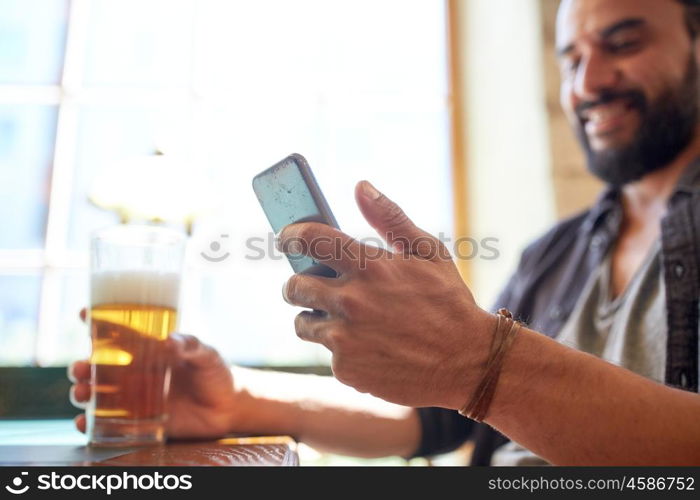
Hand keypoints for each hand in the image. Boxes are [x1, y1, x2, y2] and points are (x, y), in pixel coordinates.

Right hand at [69, 310, 243, 438]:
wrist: (229, 406)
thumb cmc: (215, 372)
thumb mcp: (207, 354)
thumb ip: (192, 345)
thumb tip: (170, 340)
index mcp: (149, 349)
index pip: (117, 332)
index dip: (96, 320)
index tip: (83, 312)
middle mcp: (136, 371)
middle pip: (96, 366)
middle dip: (80, 366)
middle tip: (80, 368)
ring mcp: (135, 396)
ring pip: (97, 393)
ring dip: (82, 392)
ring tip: (83, 393)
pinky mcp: (139, 420)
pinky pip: (109, 423)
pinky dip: (90, 424)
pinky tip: (84, 424)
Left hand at [279, 181, 493, 408]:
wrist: (467, 362)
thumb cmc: (448, 302)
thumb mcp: (428, 252)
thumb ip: (390, 217)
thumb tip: (361, 186)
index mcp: (370, 267)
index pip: (310, 240)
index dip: (291, 236)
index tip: (288, 238)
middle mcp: (351, 301)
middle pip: (293, 287)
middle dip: (297, 284)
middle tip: (310, 286)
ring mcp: (346, 338)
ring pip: (302, 323)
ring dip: (315, 319)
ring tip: (342, 320)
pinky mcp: (346, 369)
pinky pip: (328, 353)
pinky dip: (342, 350)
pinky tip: (369, 348)